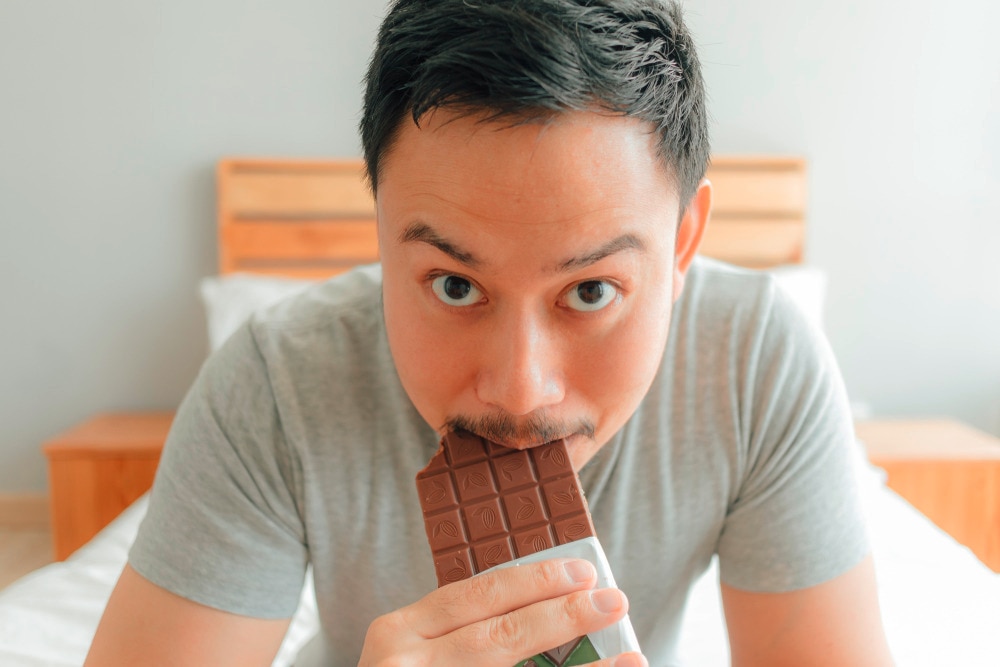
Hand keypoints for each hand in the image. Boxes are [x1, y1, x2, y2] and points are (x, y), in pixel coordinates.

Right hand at [358, 557, 646, 665]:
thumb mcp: (412, 652)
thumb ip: (458, 630)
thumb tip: (546, 605)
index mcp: (396, 633)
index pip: (473, 596)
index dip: (533, 581)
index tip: (582, 572)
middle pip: (499, 637)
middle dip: (564, 616)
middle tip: (614, 599)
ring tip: (631, 660)